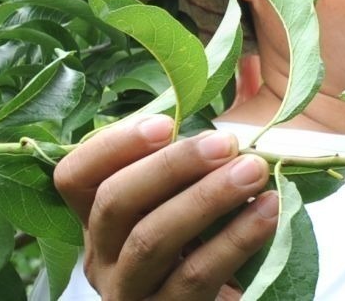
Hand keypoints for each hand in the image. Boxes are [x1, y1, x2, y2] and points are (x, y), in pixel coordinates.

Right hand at [53, 115, 276, 299]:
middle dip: (171, 167)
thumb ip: (211, 136)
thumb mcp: (201, 184)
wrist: (235, 297)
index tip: (164, 123)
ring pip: (151, 241)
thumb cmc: (219, 231)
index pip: (75, 176)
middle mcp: (104, 256)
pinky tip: (269, 212)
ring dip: (206, 200)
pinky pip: (194, 277)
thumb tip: (252, 67)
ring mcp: (131, 291)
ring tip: (255, 172)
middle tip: (226, 143)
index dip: (112, 146)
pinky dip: (235, 241)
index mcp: (102, 217)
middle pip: (114, 204)